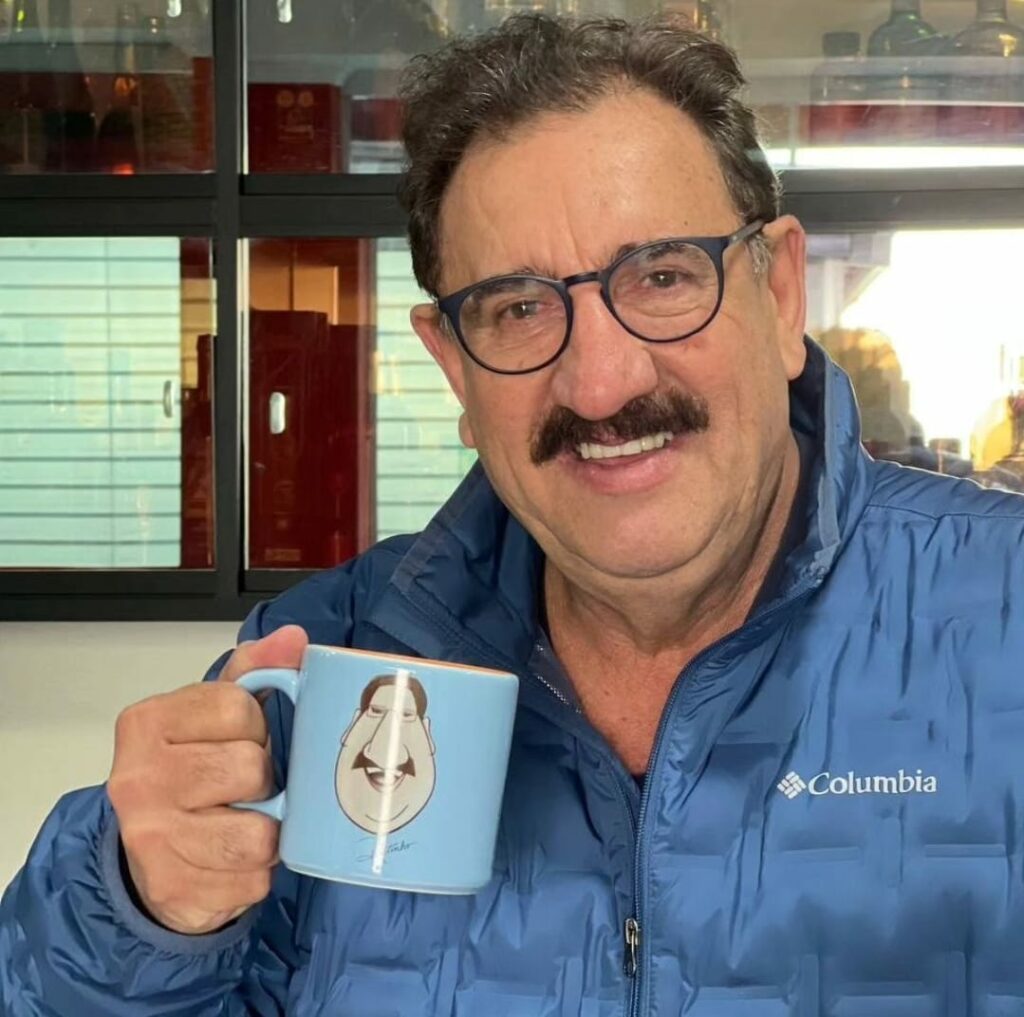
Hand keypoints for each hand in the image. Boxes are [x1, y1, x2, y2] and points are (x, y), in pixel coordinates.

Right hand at [107, 625, 308, 934]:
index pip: (240, 708)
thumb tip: (293, 639)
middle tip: (244, 786)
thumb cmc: (189, 770)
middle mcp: (139, 781)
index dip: (256, 725)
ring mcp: (152, 840)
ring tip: (245, 820)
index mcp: (147, 723)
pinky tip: (233, 859)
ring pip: (258, 835)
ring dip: (265, 831)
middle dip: (263, 779)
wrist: (145, 852)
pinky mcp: (173, 890)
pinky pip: (253, 881)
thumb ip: (253, 669)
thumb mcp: (212, 710)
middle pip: (251, 769)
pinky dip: (256, 872)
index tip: (240, 738)